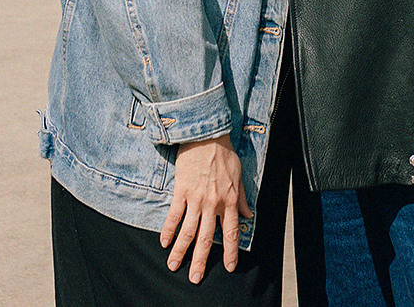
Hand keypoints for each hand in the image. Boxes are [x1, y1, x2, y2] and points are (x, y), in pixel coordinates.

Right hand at [160, 136, 250, 281]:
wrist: (206, 135)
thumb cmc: (224, 154)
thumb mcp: (239, 176)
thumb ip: (242, 198)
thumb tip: (249, 215)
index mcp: (229, 201)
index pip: (230, 233)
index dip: (230, 252)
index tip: (229, 267)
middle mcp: (212, 204)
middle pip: (206, 238)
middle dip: (200, 260)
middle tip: (195, 278)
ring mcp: (196, 199)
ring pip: (188, 231)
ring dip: (181, 251)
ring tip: (174, 265)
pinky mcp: (181, 191)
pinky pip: (174, 215)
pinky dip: (168, 230)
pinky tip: (164, 242)